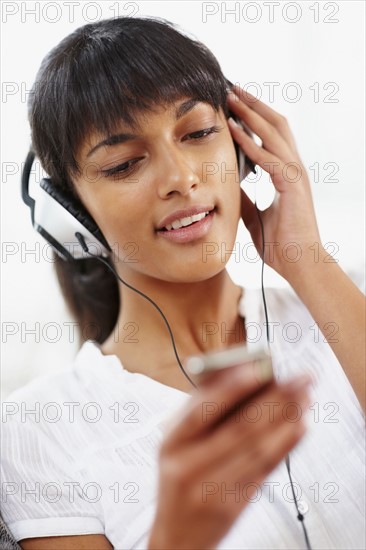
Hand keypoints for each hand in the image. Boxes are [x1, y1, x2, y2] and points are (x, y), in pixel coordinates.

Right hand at [148, 363, 311, 548]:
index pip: (202, 410)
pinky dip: (285, 444)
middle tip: (299, 378)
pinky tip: (299, 425)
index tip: (259, 368)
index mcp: (171, 442)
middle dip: (274, 399)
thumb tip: (236, 373)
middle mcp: (190, 465)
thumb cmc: (178, 477)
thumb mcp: (175, 441)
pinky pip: (265, 469)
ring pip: (258, 448)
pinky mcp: (235, 504)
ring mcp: (213, 488)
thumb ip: (199, 409)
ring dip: (287, 419)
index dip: (232, 387)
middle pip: (239, 428)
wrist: (177, 536)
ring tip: (305, 396)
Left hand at [227, 84, 321, 282]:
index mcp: (287, 174)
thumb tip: (228, 187)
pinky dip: (251, 141)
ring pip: (275, 132)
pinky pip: (269, 156)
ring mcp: (295, 174)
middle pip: (276, 125)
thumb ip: (244, 199)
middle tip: (233, 90)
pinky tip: (234, 128)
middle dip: (254, 105)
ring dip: (251, 113)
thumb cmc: (281, 244)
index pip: (273, 136)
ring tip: (231, 98)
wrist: (299, 264)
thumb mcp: (254, 216)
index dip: (256, 118)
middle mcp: (293, 168)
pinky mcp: (292, 185)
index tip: (235, 106)